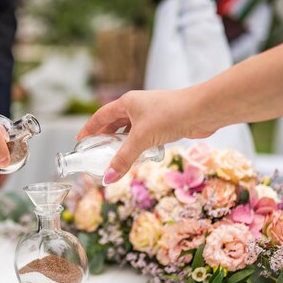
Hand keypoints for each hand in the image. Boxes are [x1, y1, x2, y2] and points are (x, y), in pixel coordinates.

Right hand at [77, 88, 214, 183]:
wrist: (202, 110)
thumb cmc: (170, 116)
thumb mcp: (141, 139)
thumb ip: (123, 159)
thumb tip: (107, 179)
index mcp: (127, 102)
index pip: (101, 116)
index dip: (89, 128)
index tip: (80, 139)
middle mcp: (138, 106)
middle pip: (115, 122)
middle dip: (105, 137)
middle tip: (96, 152)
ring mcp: (152, 114)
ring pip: (131, 130)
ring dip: (123, 143)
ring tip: (114, 157)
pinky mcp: (165, 123)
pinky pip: (145, 135)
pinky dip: (139, 145)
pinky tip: (138, 156)